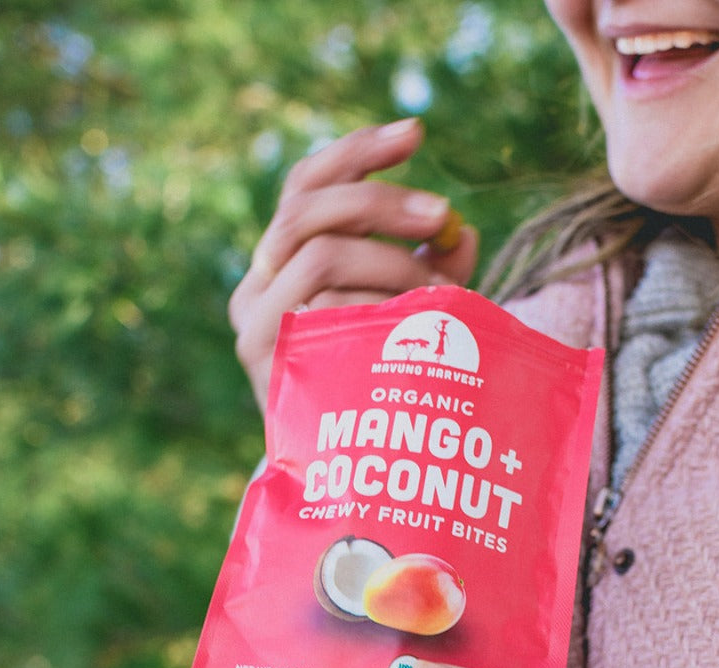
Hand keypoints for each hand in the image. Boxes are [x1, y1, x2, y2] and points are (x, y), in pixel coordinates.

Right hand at [228, 118, 478, 409]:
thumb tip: (463, 233)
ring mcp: (254, 320)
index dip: (358, 151)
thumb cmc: (384, 395)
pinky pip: (323, 304)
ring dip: (389, 262)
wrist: (346, 482)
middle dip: (383, 202)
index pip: (307, 185)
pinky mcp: (264, 355)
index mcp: (282, 262)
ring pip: (321, 252)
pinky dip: (374, 304)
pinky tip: (407, 326)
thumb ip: (432, 275)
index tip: (417, 134)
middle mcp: (257, 285)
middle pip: (311, 207)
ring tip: (433, 295)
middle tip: (442, 216)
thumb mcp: (412, 322)